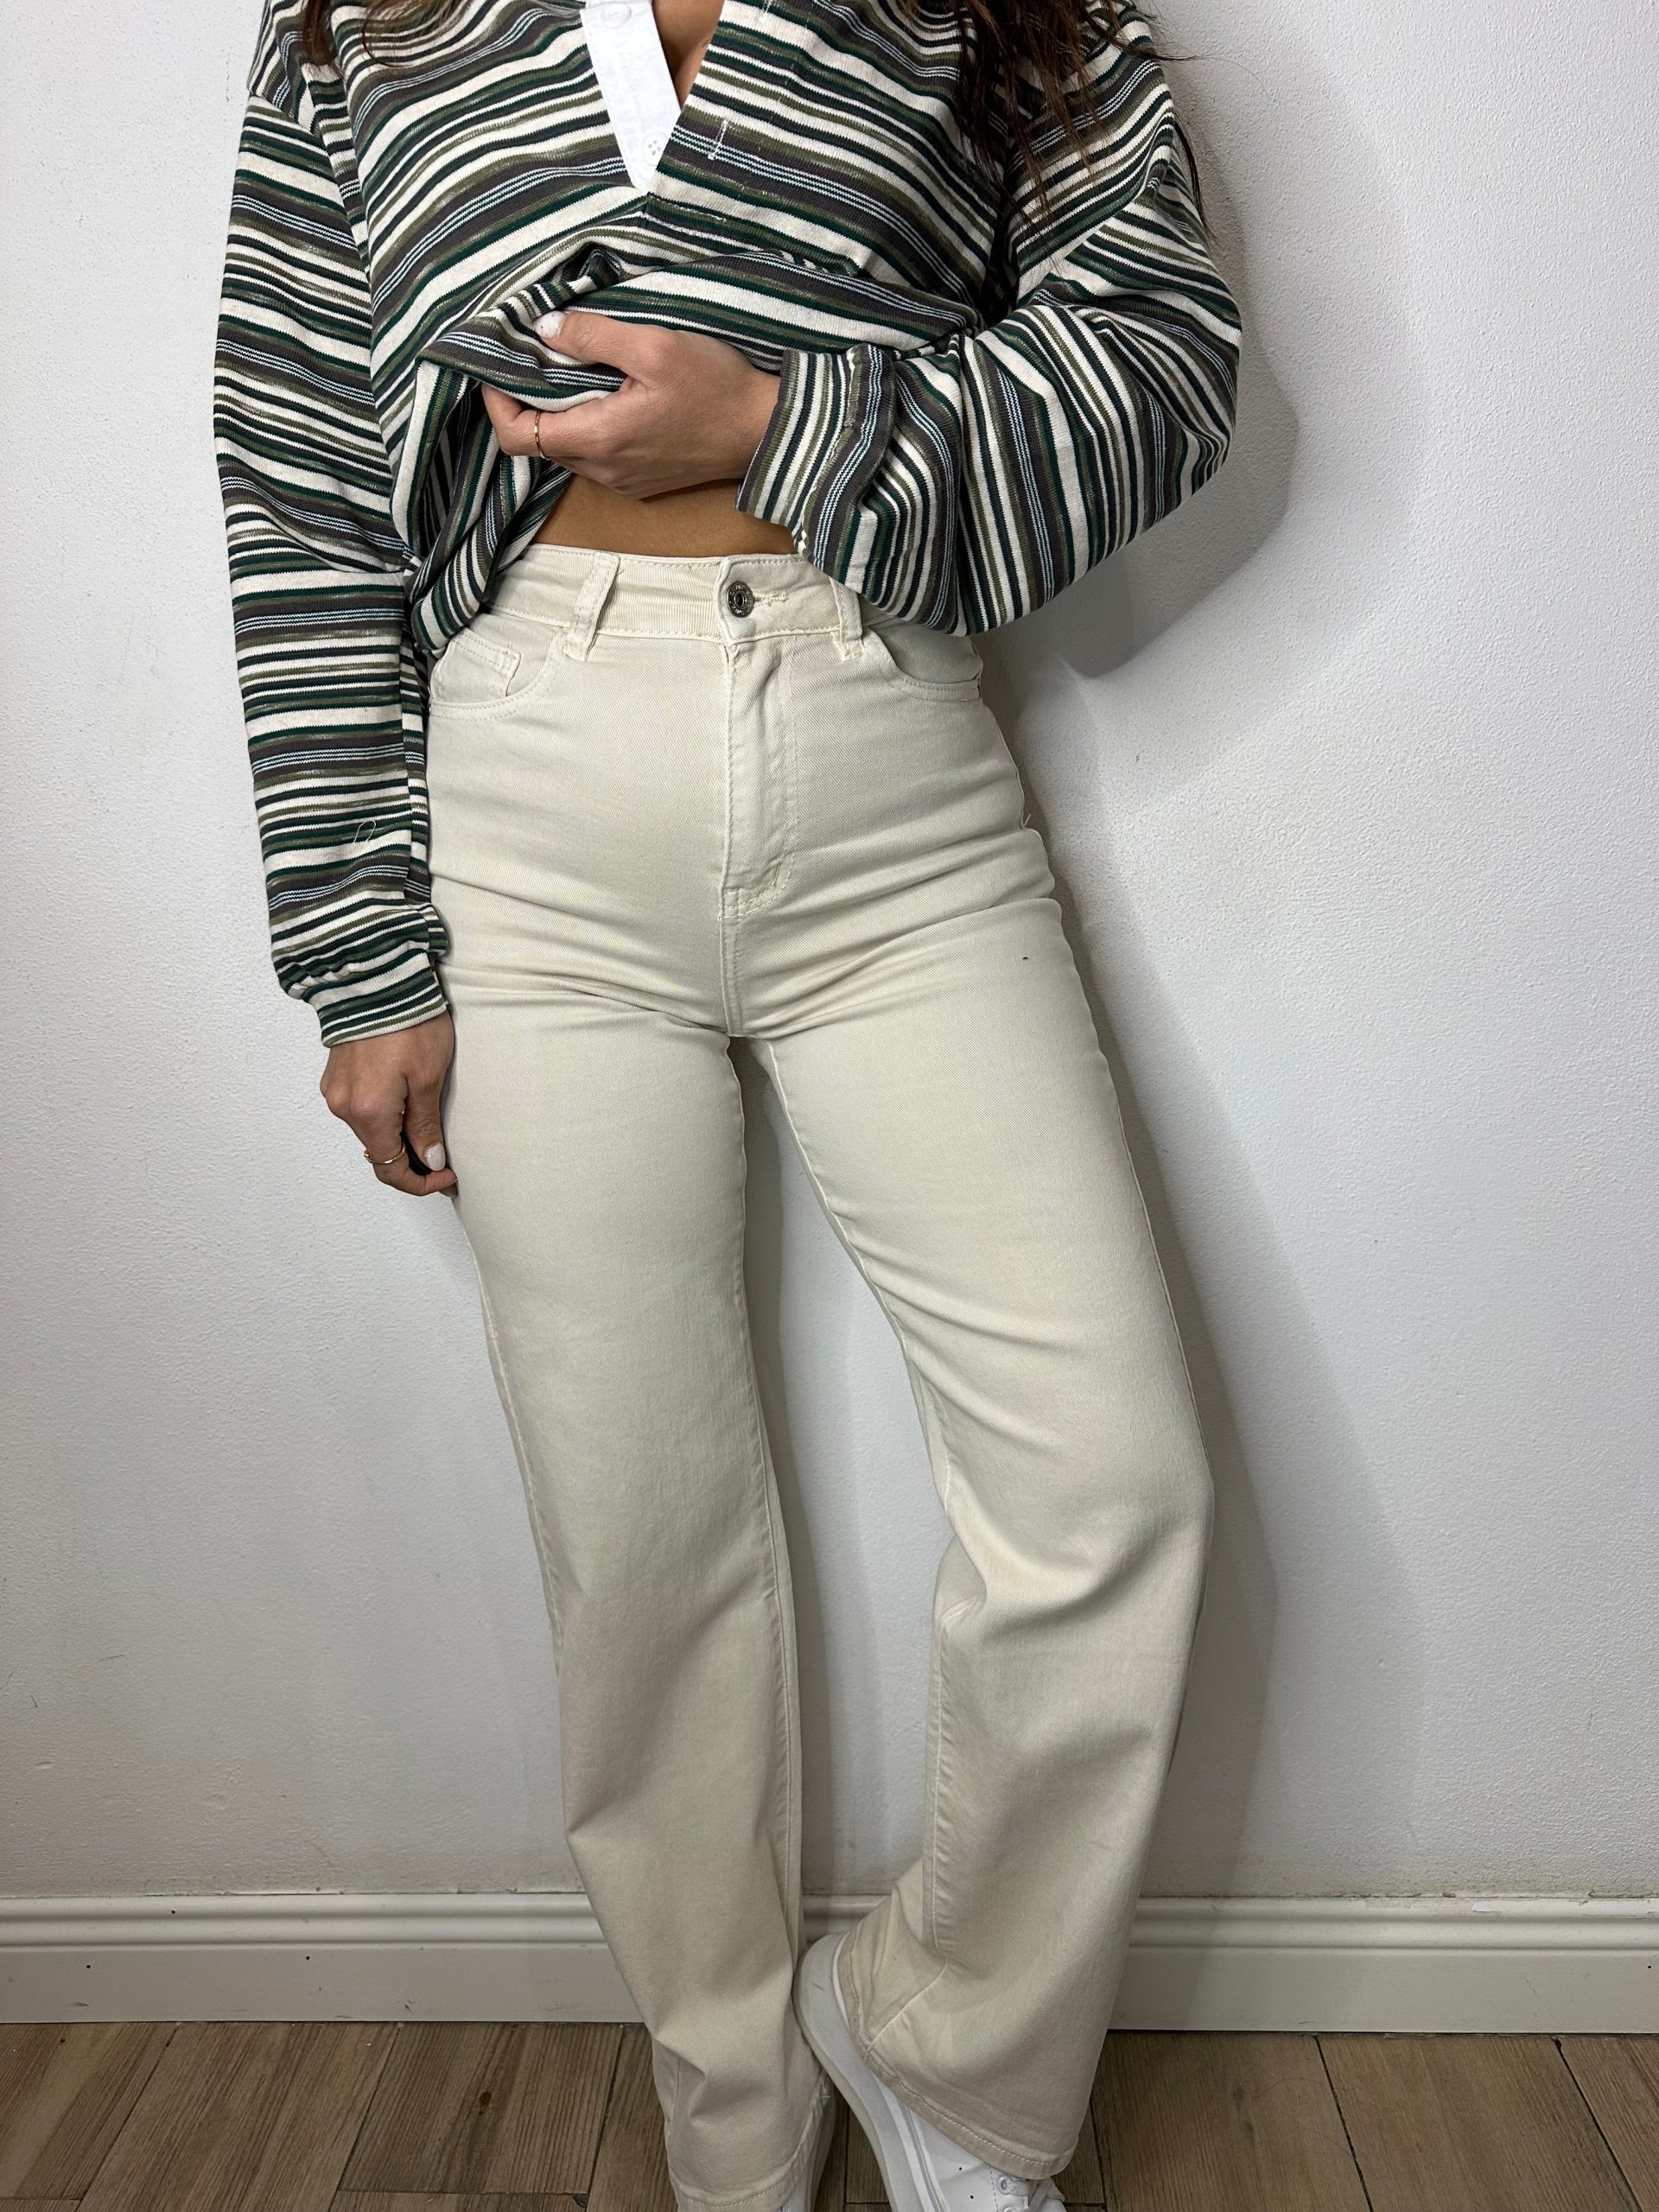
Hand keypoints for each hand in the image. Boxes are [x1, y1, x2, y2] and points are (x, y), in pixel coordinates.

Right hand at [320, 1012, 458, 1198]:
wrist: (377, 978)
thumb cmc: (409, 1023)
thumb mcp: (429, 1078)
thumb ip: (425, 1126)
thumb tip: (430, 1162)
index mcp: (369, 1114)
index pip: (391, 1169)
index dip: (421, 1182)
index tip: (448, 1177)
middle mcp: (344, 1108)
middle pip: (379, 1152)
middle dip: (412, 1161)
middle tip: (445, 1157)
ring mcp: (336, 1091)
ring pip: (370, 1131)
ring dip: (398, 1136)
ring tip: (429, 1127)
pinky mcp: (336, 1076)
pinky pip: (361, 1109)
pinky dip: (383, 1116)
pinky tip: (406, 1104)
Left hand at [481, 309, 780, 498]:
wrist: (764, 430)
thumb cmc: (716, 386)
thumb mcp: (653, 345)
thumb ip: (593, 336)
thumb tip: (544, 330)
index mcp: (599, 438)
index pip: (517, 436)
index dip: (497, 401)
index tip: (503, 365)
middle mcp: (603, 471)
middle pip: (539, 442)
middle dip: (529, 400)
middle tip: (538, 355)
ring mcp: (622, 481)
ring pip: (566, 449)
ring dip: (559, 414)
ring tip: (575, 370)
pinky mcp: (640, 482)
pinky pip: (595, 457)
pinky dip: (587, 426)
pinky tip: (608, 395)